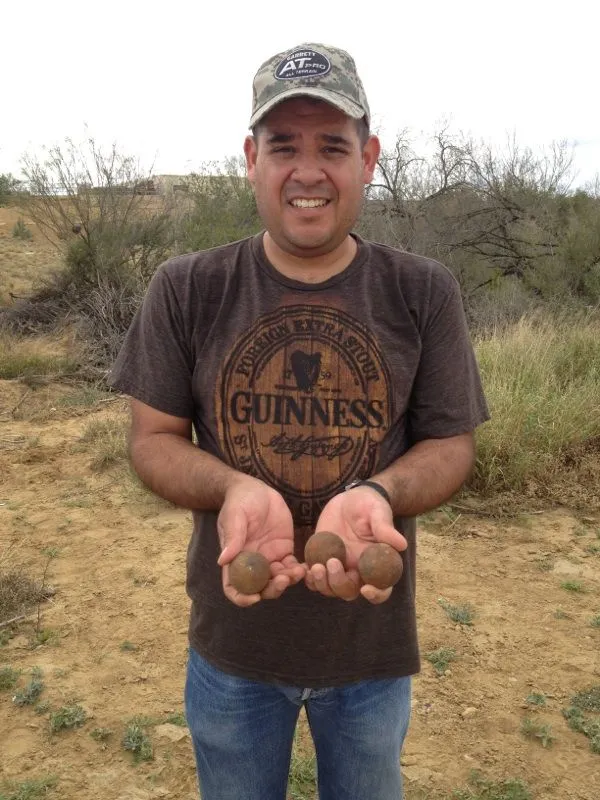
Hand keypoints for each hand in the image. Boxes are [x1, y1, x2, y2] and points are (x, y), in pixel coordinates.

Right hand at [217, 476, 304, 606]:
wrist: (256, 488)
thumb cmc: (239, 501)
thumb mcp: (234, 515)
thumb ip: (232, 537)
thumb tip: (223, 561)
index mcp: (235, 558)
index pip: (234, 586)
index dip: (242, 597)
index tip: (255, 598)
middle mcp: (252, 562)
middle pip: (261, 587)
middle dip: (273, 589)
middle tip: (284, 579)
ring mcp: (269, 557)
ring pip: (279, 580)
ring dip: (288, 581)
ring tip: (298, 571)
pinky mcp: (284, 549)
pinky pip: (292, 566)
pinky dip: (299, 571)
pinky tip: (306, 567)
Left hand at [306, 487, 406, 603]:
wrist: (350, 499)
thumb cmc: (369, 505)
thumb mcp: (378, 512)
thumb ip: (385, 529)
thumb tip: (402, 545)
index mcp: (377, 564)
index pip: (382, 589)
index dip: (376, 594)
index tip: (365, 588)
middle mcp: (358, 570)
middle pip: (349, 591)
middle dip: (339, 583)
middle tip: (331, 562)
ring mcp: (340, 567)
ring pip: (330, 588)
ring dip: (321, 583)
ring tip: (315, 566)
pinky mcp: (322, 560)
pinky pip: (314, 577)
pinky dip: (309, 577)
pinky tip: (305, 567)